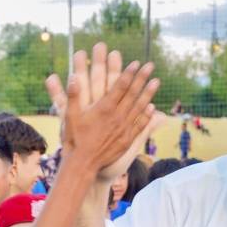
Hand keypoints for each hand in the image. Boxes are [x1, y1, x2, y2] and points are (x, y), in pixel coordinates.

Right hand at [45, 43, 159, 175]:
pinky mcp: (126, 140)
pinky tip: (151, 107)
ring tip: (156, 81)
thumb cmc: (74, 139)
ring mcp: (124, 129)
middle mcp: (117, 117)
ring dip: (148, 93)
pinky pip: (139, 125)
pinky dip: (146, 115)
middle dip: (142, 78)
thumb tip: (73, 77)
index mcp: (104, 108)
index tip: (136, 63)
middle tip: (150, 65)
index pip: (120, 86)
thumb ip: (73, 96)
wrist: (83, 164)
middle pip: (132, 93)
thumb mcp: (69, 116)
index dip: (129, 73)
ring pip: (139, 107)